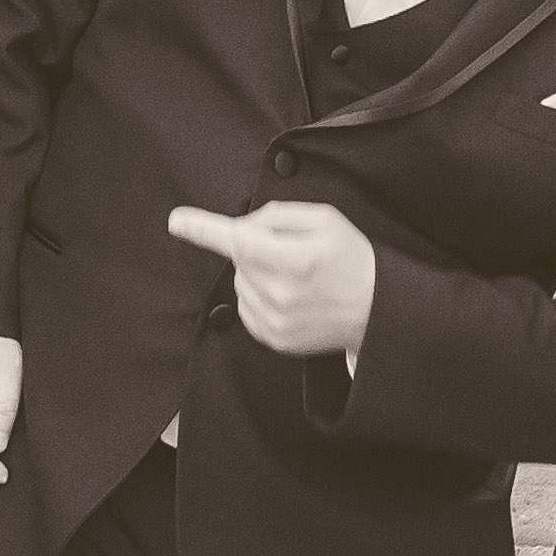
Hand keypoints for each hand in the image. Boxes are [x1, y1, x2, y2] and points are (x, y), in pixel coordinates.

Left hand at [167, 199, 376, 360]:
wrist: (377, 312)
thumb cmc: (353, 261)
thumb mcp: (325, 221)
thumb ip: (279, 216)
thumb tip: (244, 226)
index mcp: (296, 260)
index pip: (239, 241)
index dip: (204, 229)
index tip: (177, 221)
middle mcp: (282, 294)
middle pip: (240, 258)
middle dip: (255, 247)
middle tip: (291, 250)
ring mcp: (276, 321)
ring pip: (240, 283)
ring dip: (257, 273)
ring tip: (295, 276)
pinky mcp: (274, 339)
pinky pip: (245, 307)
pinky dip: (258, 295)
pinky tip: (288, 295)